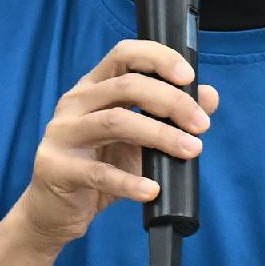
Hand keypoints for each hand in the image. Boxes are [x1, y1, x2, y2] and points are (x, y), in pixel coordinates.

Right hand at [11, 39, 218, 250]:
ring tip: (190, 151)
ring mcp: (61, 134)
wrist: (56, 211)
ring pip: (115, 122)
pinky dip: (130, 182)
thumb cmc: (99, 167)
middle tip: (201, 125)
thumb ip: (169, 117)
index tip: (189, 77)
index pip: (124, 54)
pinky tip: (151, 190)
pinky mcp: (55, 168)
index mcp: (93, 88)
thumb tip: (209, 96)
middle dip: (171, 101)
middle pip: (125, 86)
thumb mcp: (138, 140)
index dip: (158, 58)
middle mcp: (74, 103)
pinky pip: (98, 173)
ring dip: (160, 135)